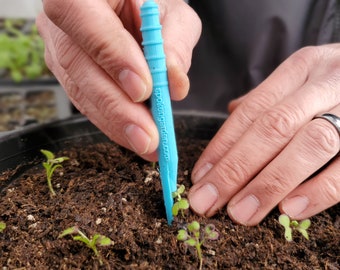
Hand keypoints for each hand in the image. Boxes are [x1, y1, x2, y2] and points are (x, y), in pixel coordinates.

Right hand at [37, 0, 200, 160]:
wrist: (132, 11)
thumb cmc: (153, 8)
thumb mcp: (173, 15)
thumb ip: (175, 43)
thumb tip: (174, 85)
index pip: (82, 17)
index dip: (110, 55)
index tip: (143, 89)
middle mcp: (60, 22)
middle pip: (78, 65)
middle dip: (116, 107)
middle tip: (147, 136)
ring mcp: (59, 49)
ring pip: (80, 91)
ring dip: (115, 122)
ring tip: (147, 144)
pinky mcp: (70, 75)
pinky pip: (87, 101)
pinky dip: (113, 122)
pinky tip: (135, 137)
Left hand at [189, 44, 339, 224]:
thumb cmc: (338, 84)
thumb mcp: (305, 79)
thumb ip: (271, 99)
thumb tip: (232, 111)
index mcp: (301, 68)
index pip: (252, 111)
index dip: (222, 146)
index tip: (200, 177)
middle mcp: (327, 82)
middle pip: (272, 128)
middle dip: (235, 169)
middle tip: (207, 201)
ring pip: (309, 145)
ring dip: (269, 183)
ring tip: (240, 213)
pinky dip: (319, 189)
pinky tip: (290, 209)